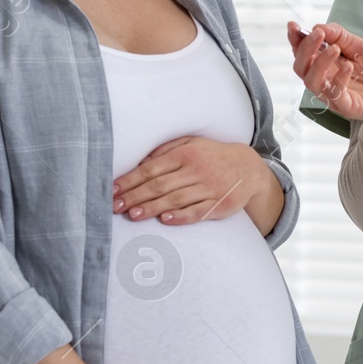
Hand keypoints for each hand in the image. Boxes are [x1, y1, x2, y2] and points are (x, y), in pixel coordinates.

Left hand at [113, 137, 264, 224]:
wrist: (248, 168)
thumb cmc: (212, 156)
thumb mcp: (191, 144)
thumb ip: (166, 150)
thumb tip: (141, 162)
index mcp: (185, 154)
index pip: (152, 168)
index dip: (131, 180)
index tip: (113, 190)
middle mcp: (196, 170)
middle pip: (160, 185)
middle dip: (135, 196)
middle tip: (116, 206)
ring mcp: (209, 188)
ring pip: (176, 199)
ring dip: (152, 208)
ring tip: (133, 215)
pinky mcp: (219, 204)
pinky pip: (198, 211)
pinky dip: (182, 216)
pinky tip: (166, 219)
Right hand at [287, 21, 362, 126]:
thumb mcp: (360, 46)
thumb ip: (340, 36)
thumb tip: (319, 26)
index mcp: (325, 64)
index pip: (302, 53)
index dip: (295, 39)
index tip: (293, 25)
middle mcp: (324, 80)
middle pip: (300, 67)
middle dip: (305, 49)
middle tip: (318, 34)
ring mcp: (333, 95)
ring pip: (312, 82)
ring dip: (319, 62)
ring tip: (335, 48)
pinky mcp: (346, 107)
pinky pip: (334, 95)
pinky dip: (339, 79)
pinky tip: (349, 66)